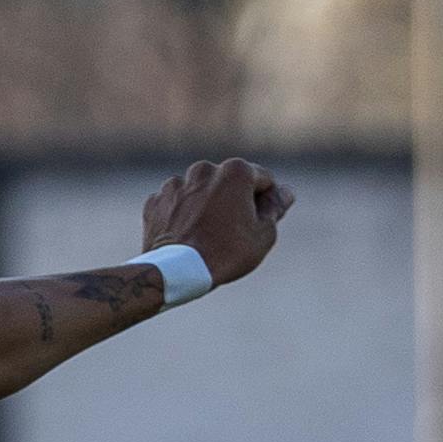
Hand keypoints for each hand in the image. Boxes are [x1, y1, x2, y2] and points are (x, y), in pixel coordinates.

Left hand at [139, 156, 292, 290]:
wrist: (176, 272)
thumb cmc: (226, 253)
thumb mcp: (263, 235)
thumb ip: (275, 208)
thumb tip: (285, 193)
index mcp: (236, 171)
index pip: (263, 180)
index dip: (267, 202)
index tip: (260, 224)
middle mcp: (204, 169)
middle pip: (229, 183)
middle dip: (234, 201)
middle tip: (233, 233)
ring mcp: (177, 183)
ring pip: (200, 192)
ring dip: (207, 207)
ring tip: (207, 236)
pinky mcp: (157, 200)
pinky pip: (176, 204)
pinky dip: (182, 215)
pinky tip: (187, 236)